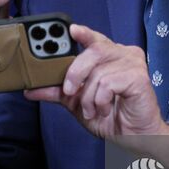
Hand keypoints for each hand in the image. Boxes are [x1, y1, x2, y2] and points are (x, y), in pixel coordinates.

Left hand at [26, 24, 168, 162]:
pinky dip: (101, 100)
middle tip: (70, 92)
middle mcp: (124, 54)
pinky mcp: (139, 77)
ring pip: (98, 72)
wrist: (136, 138)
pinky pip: (108, 83)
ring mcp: (133, 64)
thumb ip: (58, 92)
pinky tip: (106, 109)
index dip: (84, 33)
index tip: (71, 29)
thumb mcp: (78, 103)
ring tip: (92, 110)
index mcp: (111, 56)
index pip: (95, 39)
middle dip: (75, 73)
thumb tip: (30, 90)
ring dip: (88, 96)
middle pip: (94, 51)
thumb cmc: (113, 118)